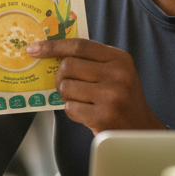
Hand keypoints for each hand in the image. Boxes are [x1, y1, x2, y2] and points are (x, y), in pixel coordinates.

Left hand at [25, 38, 165, 135]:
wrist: (140, 129)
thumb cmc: (121, 98)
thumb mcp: (115, 71)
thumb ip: (91, 60)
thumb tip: (52, 52)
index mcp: (119, 58)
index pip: (79, 46)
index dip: (53, 46)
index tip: (34, 49)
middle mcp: (118, 74)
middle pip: (68, 66)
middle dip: (61, 77)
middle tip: (68, 86)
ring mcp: (111, 95)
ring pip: (66, 87)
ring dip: (67, 96)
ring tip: (81, 100)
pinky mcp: (103, 116)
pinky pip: (70, 108)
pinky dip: (73, 111)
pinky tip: (87, 113)